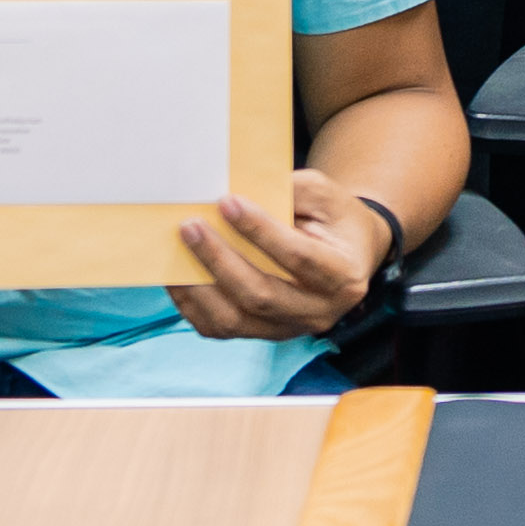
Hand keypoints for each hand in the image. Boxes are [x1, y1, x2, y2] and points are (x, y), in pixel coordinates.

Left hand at [171, 168, 400, 342]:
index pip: (299, 258)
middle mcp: (319, 312)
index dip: (261, 231)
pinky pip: (218, 328)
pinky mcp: (263, 334)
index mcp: (344, 277)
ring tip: (179, 248)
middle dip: (220, 259)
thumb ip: (291, 191)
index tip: (227, 202)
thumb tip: (238, 195)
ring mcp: (289, 330)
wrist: (347, 253)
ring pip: (234, 320)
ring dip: (199, 285)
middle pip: (261, 295)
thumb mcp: (326, 195)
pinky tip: (177, 275)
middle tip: (191, 226)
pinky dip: (192, 304)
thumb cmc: (335, 219)